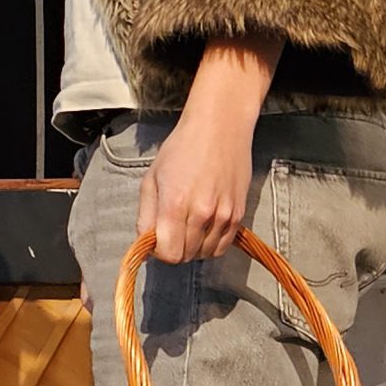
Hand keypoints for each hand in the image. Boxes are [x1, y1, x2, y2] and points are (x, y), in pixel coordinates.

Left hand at [140, 111, 251, 263]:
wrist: (220, 129)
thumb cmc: (181, 149)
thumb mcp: (152, 179)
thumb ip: (146, 216)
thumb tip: (145, 244)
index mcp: (175, 204)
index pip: (169, 254)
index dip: (159, 252)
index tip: (157, 239)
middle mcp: (202, 213)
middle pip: (186, 256)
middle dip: (174, 248)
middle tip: (171, 229)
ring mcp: (224, 215)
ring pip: (205, 254)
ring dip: (193, 247)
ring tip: (188, 225)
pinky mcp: (240, 214)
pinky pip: (223, 246)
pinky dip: (210, 243)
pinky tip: (203, 226)